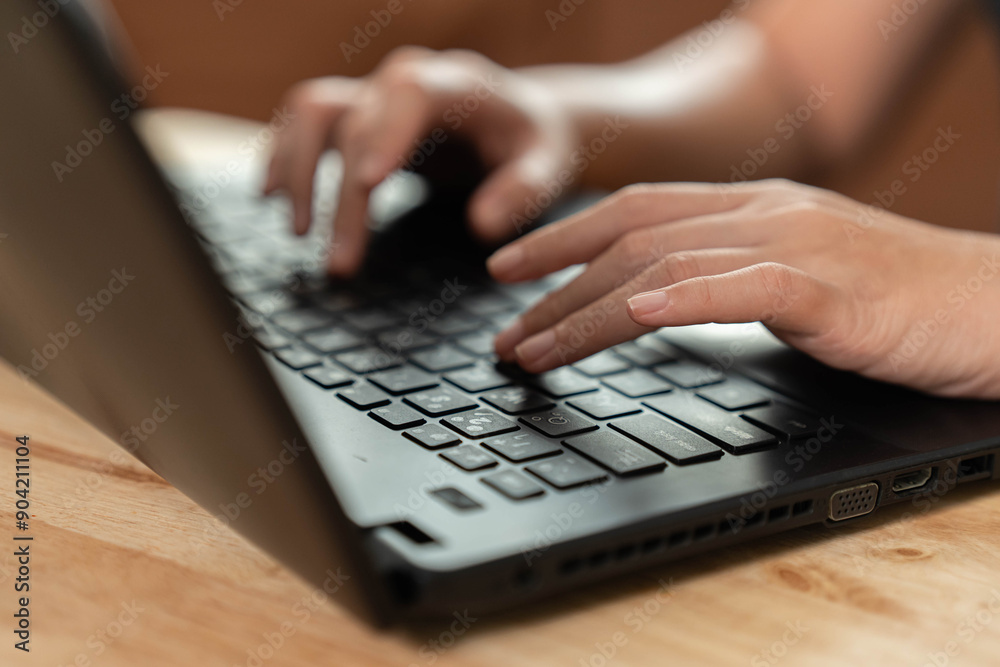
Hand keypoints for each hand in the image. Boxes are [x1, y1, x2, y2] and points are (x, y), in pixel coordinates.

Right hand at [264, 47, 577, 275]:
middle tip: (340, 264)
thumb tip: (482, 226)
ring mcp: (374, 92)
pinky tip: (271, 196)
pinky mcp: (356, 113)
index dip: (385, 133)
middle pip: (355, 123)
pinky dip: (284, 155)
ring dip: (296, 169)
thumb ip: (523, 192)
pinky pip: (305, 121)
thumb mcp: (548, 167)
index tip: (370, 183)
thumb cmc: (534, 145)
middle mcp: (405, 80)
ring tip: (297, 230)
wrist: (520, 119)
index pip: (410, 94)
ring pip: (313, 111)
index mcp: (458, 83)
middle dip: (342, 197)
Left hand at [487, 179, 999, 398]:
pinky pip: (744, 286)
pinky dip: (684, 299)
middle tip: (501, 329)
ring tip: (534, 349)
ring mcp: (796, 244)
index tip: (508, 269)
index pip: (633, 211)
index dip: (560, 237)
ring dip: (587, 311)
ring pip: (665, 266)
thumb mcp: (791, 279)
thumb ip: (725, 280)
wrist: (991, 307)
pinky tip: (634, 315)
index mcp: (750, 208)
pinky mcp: (830, 289)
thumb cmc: (894, 301)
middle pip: (630, 238)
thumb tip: (653, 306)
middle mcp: (762, 214)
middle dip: (552, 284)